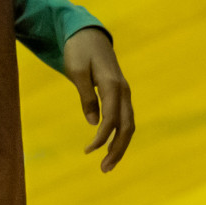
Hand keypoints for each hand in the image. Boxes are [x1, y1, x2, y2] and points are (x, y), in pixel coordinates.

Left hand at [62, 27, 134, 172]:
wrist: (89, 35)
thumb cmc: (79, 51)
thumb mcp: (77, 72)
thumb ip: (86, 97)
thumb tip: (93, 122)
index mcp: (114, 86)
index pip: (112, 119)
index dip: (102, 137)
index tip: (88, 151)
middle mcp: (124, 91)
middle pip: (127, 126)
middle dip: (118, 149)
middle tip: (104, 169)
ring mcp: (124, 93)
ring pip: (129, 125)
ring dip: (120, 146)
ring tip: (108, 164)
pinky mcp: (120, 95)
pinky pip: (124, 119)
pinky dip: (119, 135)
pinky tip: (110, 146)